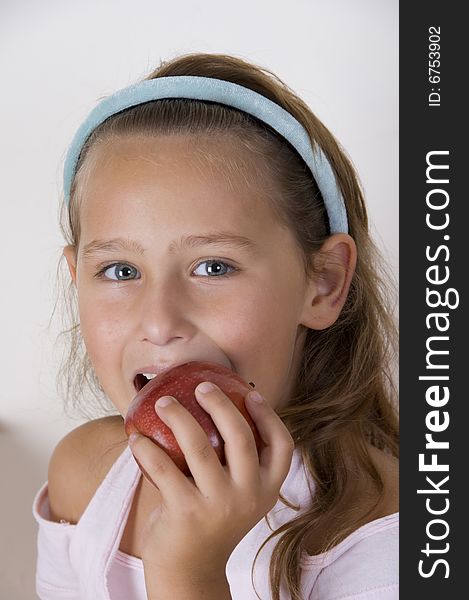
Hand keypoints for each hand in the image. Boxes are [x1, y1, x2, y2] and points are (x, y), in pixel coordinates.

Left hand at [128, 382, 293, 581]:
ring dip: (179, 417)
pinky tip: (137, 437)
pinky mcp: (186, 513)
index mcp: (265, 489)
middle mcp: (248, 496)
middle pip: (242, 438)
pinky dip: (147, 449)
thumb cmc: (211, 520)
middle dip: (221, 404)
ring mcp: (219, 505)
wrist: (189, 572)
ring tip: (164, 402)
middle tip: (202, 386)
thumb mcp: (237, 496)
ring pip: (201, 448)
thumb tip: (221, 408)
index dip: (269, 416)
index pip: (282, 447)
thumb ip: (238, 463)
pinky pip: (164, 469)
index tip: (251, 394)